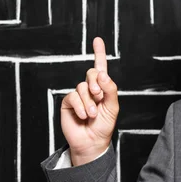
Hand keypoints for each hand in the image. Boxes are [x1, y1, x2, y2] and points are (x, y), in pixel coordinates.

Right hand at [60, 37, 118, 165]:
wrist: (92, 142)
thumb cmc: (104, 126)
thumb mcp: (112, 107)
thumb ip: (110, 89)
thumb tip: (102, 74)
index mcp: (102, 88)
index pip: (100, 67)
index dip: (99, 52)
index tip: (97, 39)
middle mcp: (90, 89)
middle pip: (91, 73)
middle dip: (96, 84)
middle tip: (99, 97)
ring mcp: (78, 95)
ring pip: (82, 87)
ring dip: (90, 102)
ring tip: (92, 115)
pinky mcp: (67, 102)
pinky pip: (73, 96)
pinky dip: (80, 106)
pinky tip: (83, 115)